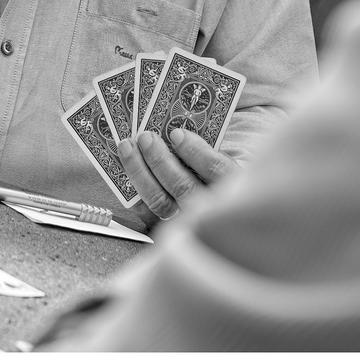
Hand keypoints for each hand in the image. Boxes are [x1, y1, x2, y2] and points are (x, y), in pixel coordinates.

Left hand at [117, 128, 238, 223]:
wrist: (221, 210)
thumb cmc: (219, 174)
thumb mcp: (226, 158)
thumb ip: (208, 147)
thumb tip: (175, 131)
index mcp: (233, 185)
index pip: (217, 171)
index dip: (196, 152)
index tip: (176, 134)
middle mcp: (212, 209)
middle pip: (184, 187)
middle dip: (160, 160)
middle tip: (145, 137)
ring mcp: (188, 222)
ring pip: (160, 202)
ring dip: (140, 172)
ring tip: (129, 147)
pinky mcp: (166, 228)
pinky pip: (146, 212)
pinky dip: (133, 189)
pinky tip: (126, 169)